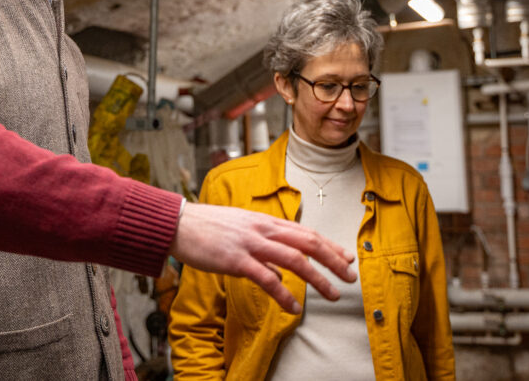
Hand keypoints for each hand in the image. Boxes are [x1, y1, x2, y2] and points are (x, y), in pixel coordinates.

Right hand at [169, 202, 356, 313]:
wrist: (178, 223)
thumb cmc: (207, 227)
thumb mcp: (240, 229)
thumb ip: (262, 245)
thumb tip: (278, 271)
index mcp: (264, 221)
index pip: (305, 231)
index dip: (329, 244)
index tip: (346, 256)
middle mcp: (262, 229)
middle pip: (307, 242)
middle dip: (333, 259)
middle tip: (350, 275)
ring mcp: (250, 243)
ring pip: (294, 259)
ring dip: (317, 278)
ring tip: (332, 294)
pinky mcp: (235, 259)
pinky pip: (266, 279)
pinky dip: (284, 294)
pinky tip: (294, 308)